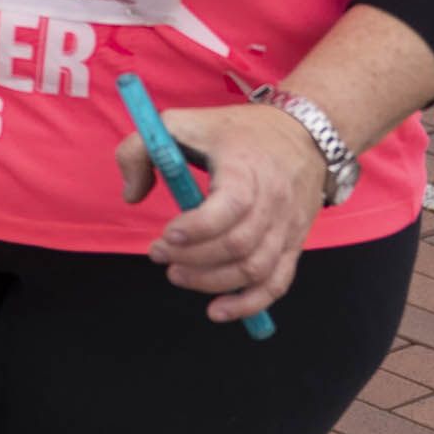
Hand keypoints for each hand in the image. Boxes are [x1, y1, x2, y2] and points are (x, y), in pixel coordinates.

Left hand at [119, 101, 328, 323]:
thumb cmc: (233, 131)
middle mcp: (273, 202)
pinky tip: (217, 311)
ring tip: (177, 275)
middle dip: (192, 258)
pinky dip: (249, 304)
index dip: (196, 228)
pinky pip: (277, 283)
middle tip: (158, 254)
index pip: (230, 207)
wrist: (303, 134)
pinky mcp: (294, 244)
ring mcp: (287, 227)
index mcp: (246, 169)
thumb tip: (130, 196)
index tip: (167, 234)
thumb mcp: (179, 122)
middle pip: (238, 245)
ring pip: (254, 269)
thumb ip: (139, 150)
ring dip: (211, 282)